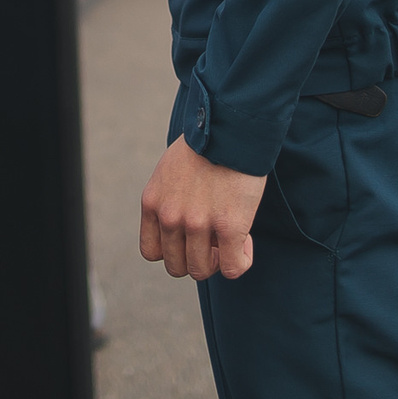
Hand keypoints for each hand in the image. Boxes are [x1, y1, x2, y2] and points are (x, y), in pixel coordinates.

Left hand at [139, 136, 267, 279]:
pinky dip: (241, 261)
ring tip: (231, 240)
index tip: (190, 238)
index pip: (151, 252)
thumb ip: (169, 199)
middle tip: (214, 242)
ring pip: (202, 270)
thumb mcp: (170, 171)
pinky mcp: (229, 226)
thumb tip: (182, 224)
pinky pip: (233, 267)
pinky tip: (246, 243)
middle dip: (196, 258)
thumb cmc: (206, 146)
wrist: (231, 127)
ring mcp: (198, 223)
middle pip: (176, 266)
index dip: (174, 251)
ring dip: (218, 261)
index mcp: (153, 203)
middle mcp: (170, 216)